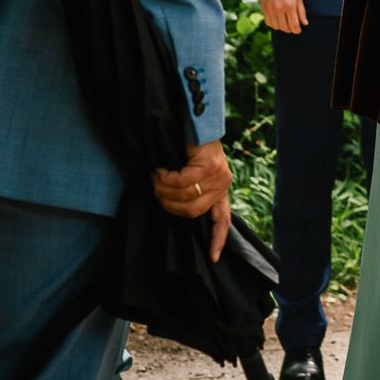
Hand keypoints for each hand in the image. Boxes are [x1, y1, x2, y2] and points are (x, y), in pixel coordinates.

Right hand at [152, 140, 232, 261]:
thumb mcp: (192, 172)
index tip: (213, 257)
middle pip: (191, 211)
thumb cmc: (189, 149)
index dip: (217, 239)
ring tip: (156, 178)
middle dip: (167, 203)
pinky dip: (165, 178)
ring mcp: (219, 175)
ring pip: (184, 196)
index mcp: (220, 189)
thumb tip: (172, 206)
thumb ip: (190, 190)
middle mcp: (223, 184)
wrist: (197, 122)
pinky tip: (160, 170)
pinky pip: (181, 181)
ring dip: (163, 189)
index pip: (223, 219)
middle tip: (156, 189)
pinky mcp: (210, 166)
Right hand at [258, 0, 306, 34]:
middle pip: (285, 27)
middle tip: (293, 28)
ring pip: (276, 27)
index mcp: (289, 6)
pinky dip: (274, 24)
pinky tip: (278, 21)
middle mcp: (279, 9)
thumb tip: (305, 24)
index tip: (299, 30)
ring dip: (282, 28)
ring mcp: (270, 10)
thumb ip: (301, 12)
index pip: (294, 25)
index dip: (297, 30)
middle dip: (290, 30)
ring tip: (286, 24)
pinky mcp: (264, 9)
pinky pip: (269, 23)